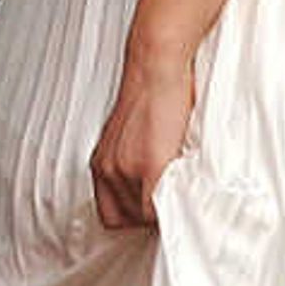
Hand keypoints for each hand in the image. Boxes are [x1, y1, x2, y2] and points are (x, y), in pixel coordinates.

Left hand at [89, 47, 194, 230]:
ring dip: (163, 210)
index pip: (109, 214)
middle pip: (126, 219)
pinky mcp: (150, 165)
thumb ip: (133, 162)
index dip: (133, 217)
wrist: (156, 66)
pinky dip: (170, 209)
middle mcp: (107, 169)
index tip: (152, 211)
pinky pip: (156, 208)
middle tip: (170, 202)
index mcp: (101, 163)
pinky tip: (183, 193)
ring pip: (144, 216)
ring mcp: (126, 169)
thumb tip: (152, 188)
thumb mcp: (131, 135)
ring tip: (178, 193)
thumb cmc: (153, 95)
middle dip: (149, 216)